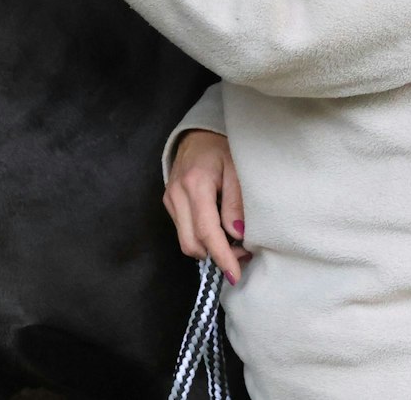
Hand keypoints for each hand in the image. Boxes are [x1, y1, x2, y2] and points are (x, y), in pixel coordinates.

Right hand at [163, 130, 249, 284]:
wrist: (197, 136)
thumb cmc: (222, 150)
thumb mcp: (237, 169)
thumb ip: (236, 202)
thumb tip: (237, 235)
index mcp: (196, 184)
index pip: (207, 231)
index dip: (222, 256)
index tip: (235, 274)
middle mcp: (177, 194)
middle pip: (192, 243)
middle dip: (216, 256)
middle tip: (242, 255)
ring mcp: (170, 199)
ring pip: (186, 241)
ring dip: (209, 250)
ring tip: (233, 244)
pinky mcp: (168, 203)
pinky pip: (184, 231)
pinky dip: (201, 239)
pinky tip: (218, 232)